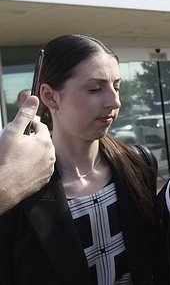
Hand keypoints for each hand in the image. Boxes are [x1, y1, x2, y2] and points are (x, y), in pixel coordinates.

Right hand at [0, 96, 54, 213]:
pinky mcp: (44, 180)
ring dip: (33, 153)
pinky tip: (21, 167)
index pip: (40, 126)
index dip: (29, 125)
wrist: (4, 186)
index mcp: (45, 142)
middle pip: (42, 141)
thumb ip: (24, 114)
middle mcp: (51, 155)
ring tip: (18, 156)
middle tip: (17, 143)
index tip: (20, 128)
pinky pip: (40, 169)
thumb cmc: (6, 159)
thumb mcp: (12, 132)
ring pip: (42, 155)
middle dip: (31, 139)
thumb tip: (33, 98)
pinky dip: (33, 166)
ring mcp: (48, 169)